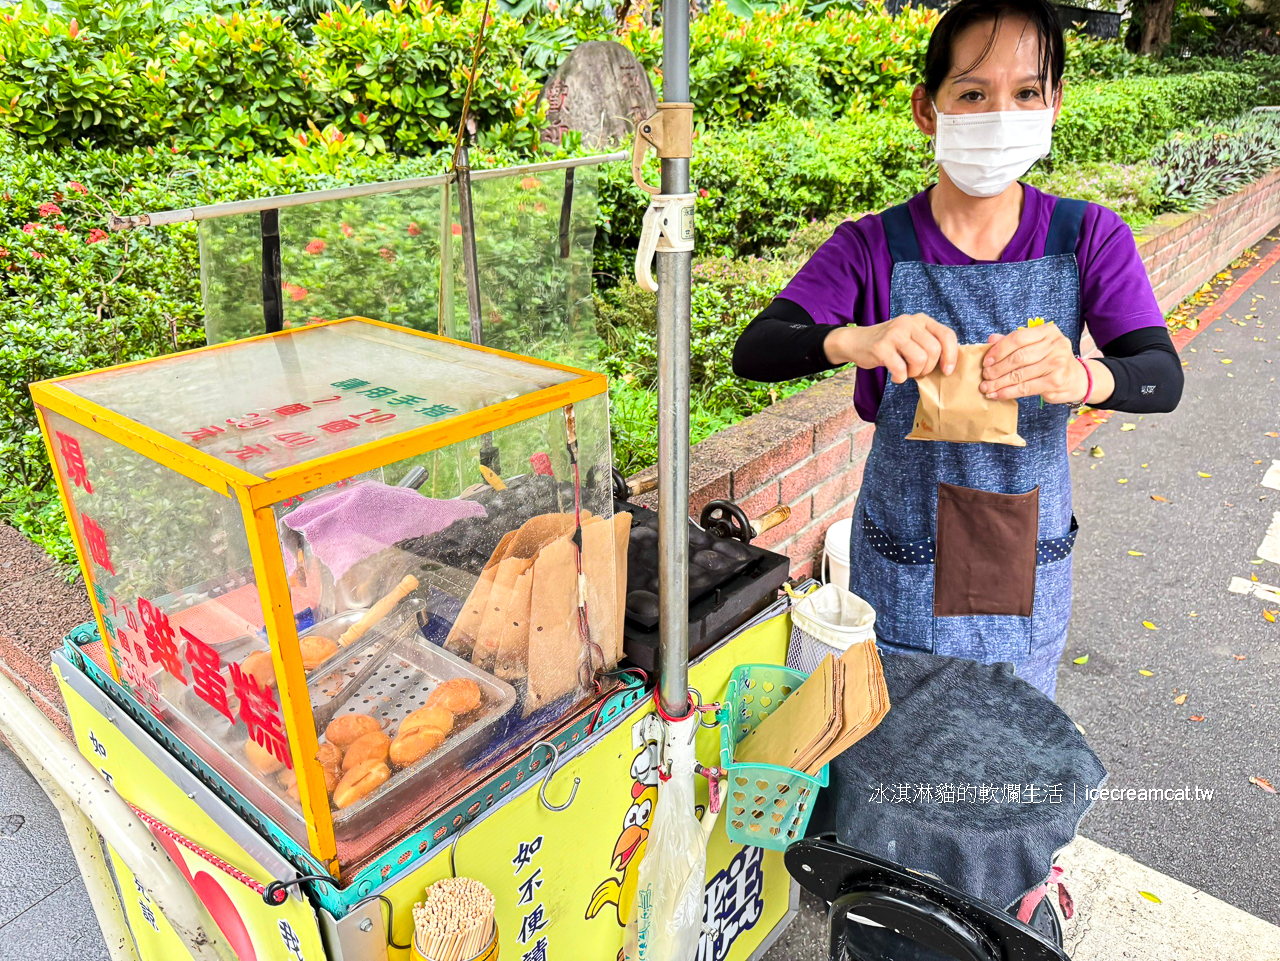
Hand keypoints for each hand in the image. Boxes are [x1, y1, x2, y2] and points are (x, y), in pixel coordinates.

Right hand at [827, 313, 958, 383]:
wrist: (856, 341)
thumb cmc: (889, 344)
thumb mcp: (911, 336)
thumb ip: (929, 343)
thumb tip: (949, 364)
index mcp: (920, 320)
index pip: (946, 335)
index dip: (951, 355)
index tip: (947, 370)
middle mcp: (908, 322)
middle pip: (934, 350)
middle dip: (928, 368)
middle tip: (917, 372)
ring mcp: (894, 333)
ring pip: (920, 359)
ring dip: (914, 373)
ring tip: (906, 372)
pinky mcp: (881, 347)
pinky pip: (901, 369)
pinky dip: (900, 378)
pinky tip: (895, 376)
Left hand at [980, 322, 1087, 403]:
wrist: (1075, 379)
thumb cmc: (1050, 360)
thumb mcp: (1035, 346)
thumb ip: (1014, 342)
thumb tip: (990, 340)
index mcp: (1048, 331)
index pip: (1018, 338)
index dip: (998, 350)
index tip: (986, 361)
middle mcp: (1055, 345)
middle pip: (1018, 357)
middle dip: (997, 368)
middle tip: (985, 376)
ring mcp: (1057, 363)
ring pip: (1020, 374)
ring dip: (999, 383)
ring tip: (986, 387)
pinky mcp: (1055, 381)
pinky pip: (1025, 388)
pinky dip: (1008, 392)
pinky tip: (997, 395)